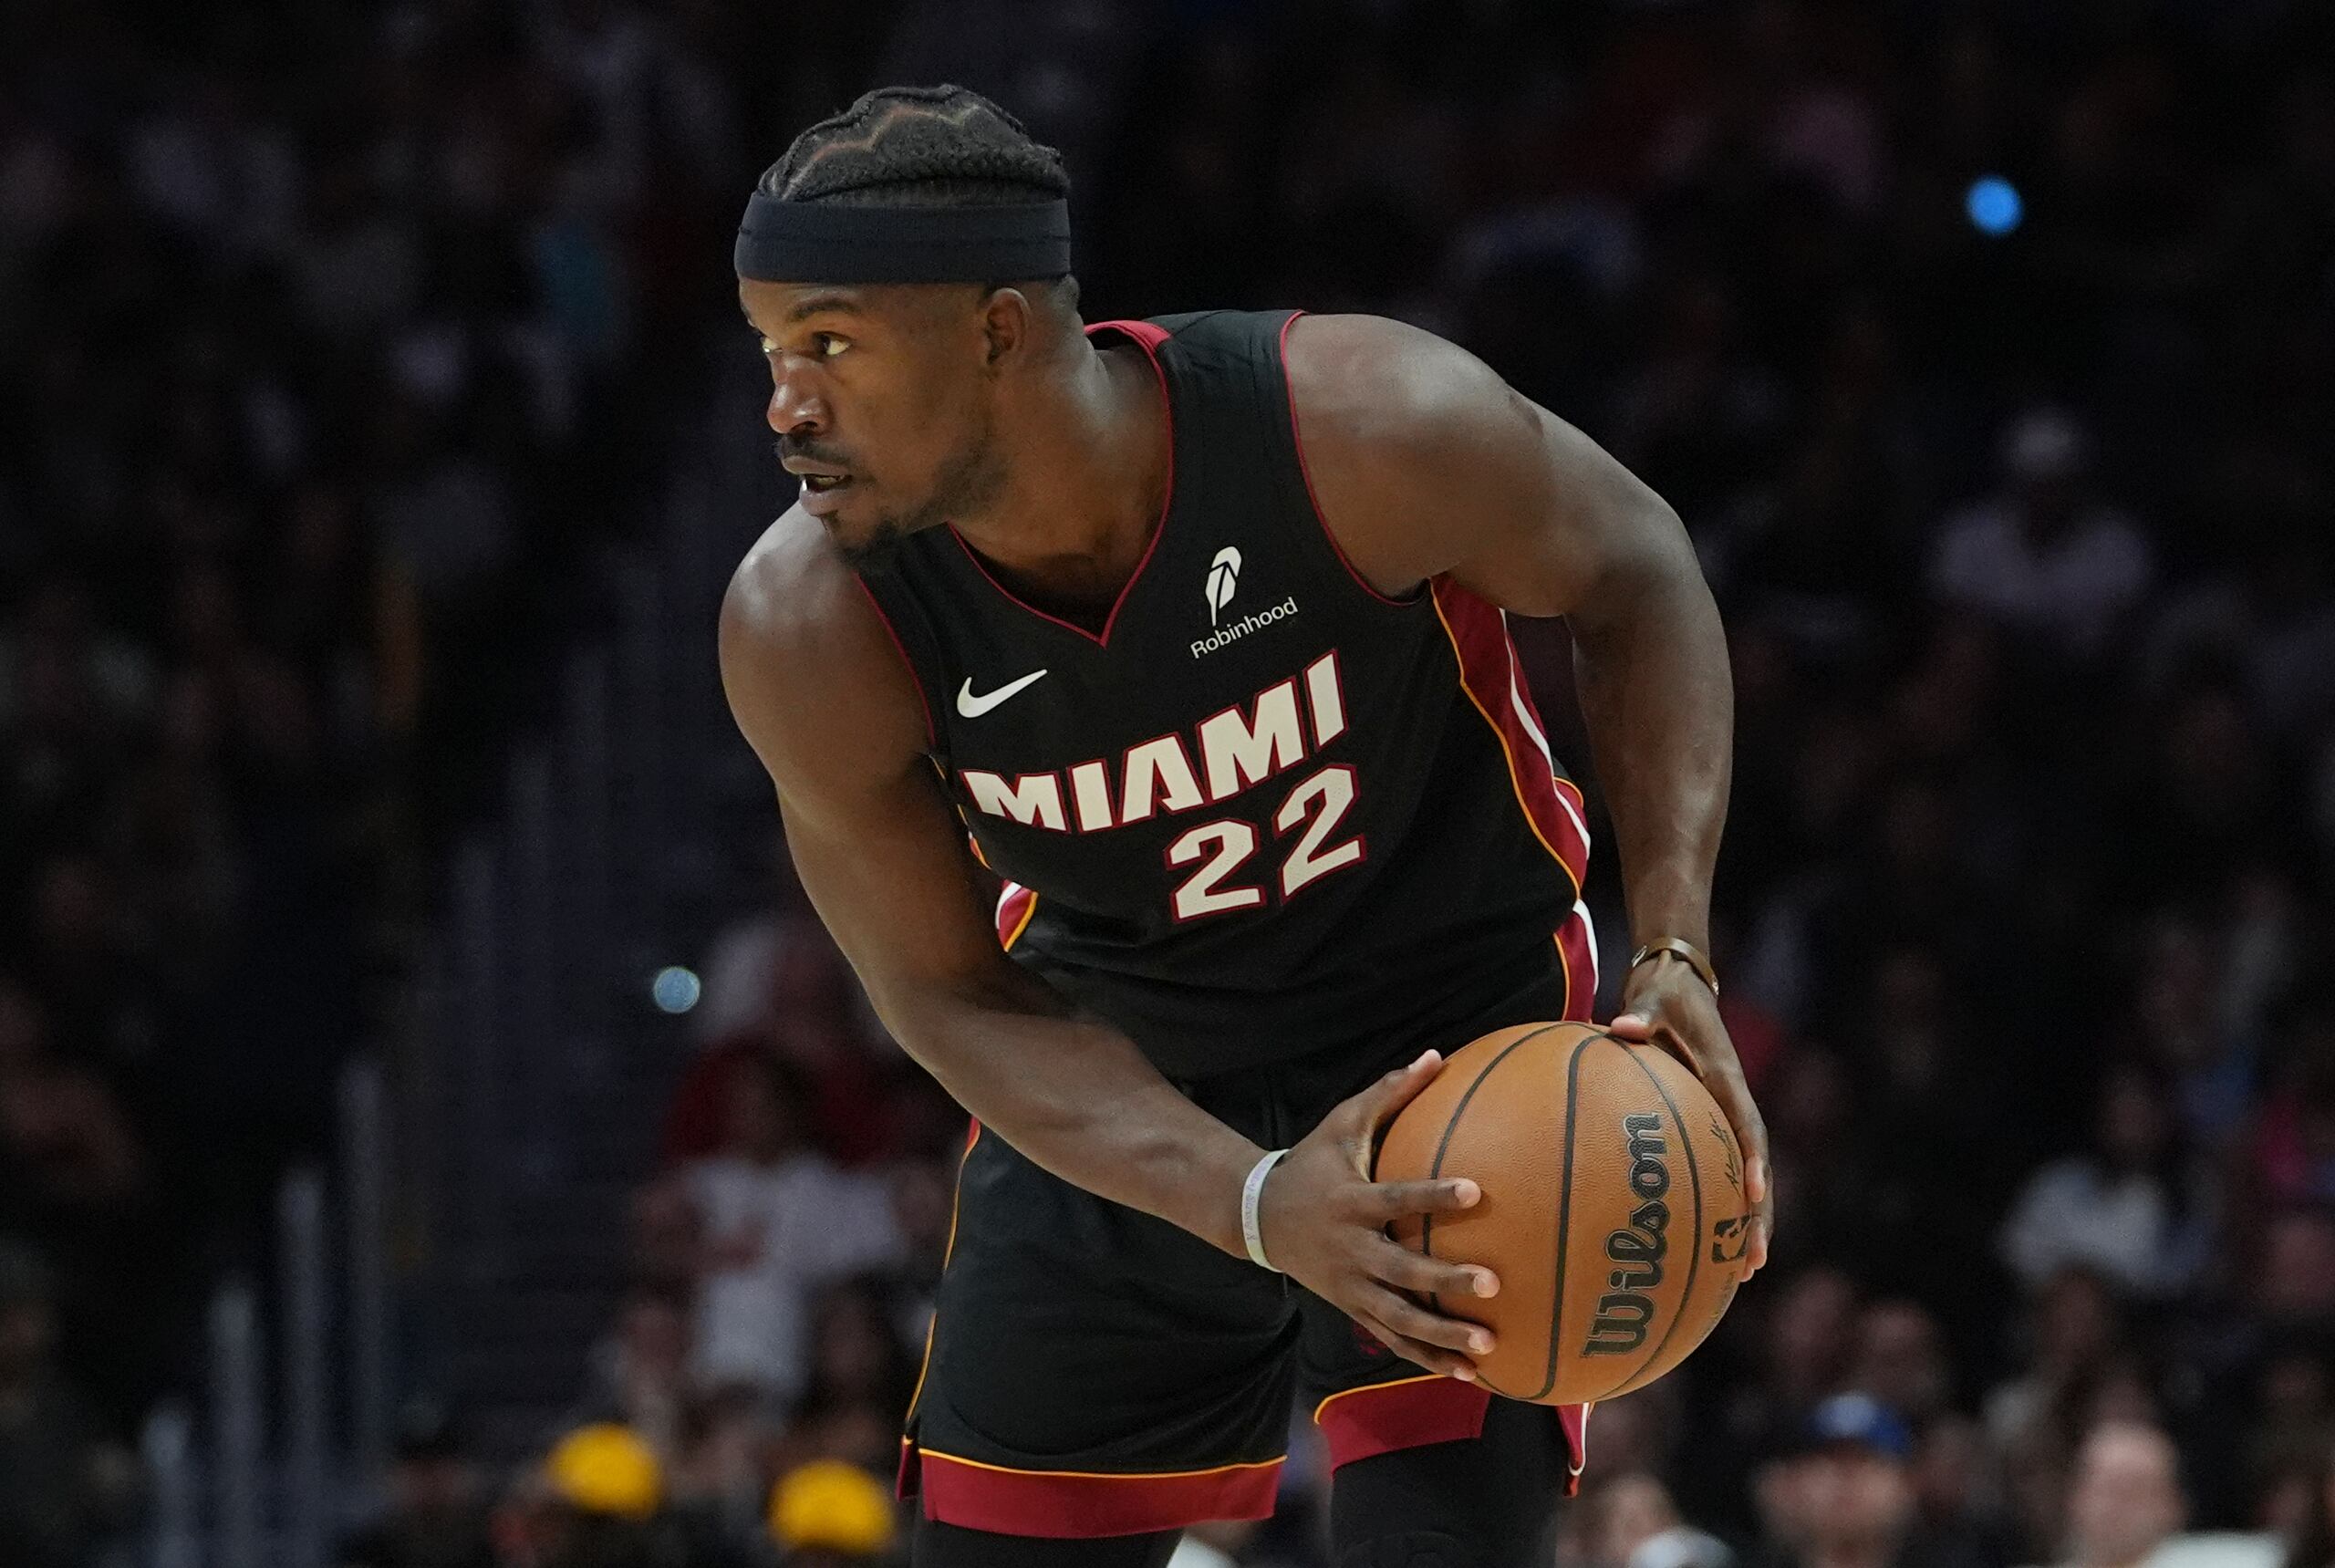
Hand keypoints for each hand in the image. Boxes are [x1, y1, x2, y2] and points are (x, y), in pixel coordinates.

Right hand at [1255, 1050, 1503, 1378]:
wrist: (1258, 1216)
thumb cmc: (1312, 1162)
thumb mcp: (1341, 1123)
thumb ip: (1389, 1093)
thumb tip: (1437, 1056)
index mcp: (1351, 1202)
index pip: (1395, 1198)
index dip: (1432, 1196)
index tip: (1474, 1192)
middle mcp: (1350, 1249)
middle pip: (1400, 1270)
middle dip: (1444, 1279)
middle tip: (1492, 1284)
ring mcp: (1349, 1286)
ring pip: (1397, 1319)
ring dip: (1441, 1336)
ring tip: (1487, 1348)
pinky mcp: (1351, 1308)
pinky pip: (1391, 1339)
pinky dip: (1426, 1358)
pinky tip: (1466, 1373)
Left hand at [1611, 956, 1772, 1277]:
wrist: (1680, 983)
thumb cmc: (1665, 993)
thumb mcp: (1654, 997)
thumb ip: (1641, 1014)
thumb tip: (1620, 1027)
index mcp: (1725, 1075)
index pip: (1745, 1123)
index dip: (1751, 1158)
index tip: (1752, 1192)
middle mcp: (1734, 1099)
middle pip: (1757, 1166)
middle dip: (1759, 1214)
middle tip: (1754, 1260)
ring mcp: (1726, 1113)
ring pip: (1747, 1175)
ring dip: (1751, 1221)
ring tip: (1747, 1271)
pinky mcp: (1711, 1119)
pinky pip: (1719, 1166)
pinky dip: (1719, 1202)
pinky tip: (1707, 1242)